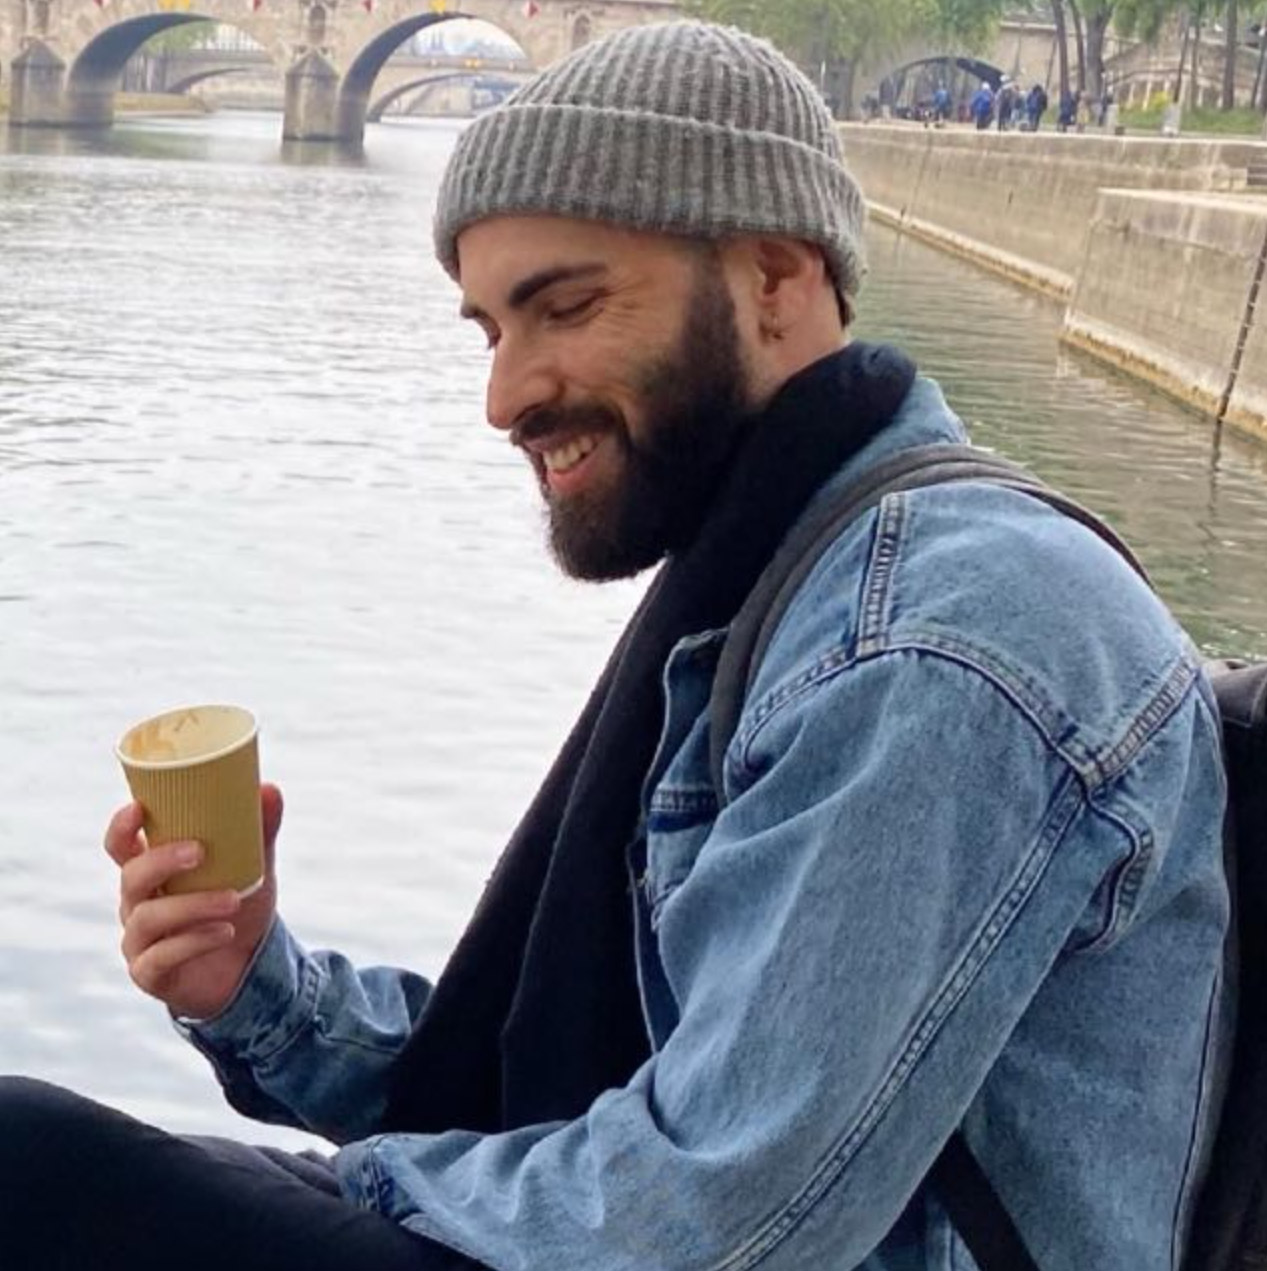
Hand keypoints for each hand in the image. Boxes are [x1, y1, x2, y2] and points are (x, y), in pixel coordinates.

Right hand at [105, 785, 282, 1020]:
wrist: (248, 966)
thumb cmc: (238, 904)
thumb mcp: (253, 866)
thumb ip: (258, 831)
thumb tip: (270, 788)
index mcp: (152, 871)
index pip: (120, 846)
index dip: (121, 828)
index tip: (139, 807)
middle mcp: (137, 903)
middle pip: (131, 877)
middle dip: (161, 862)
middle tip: (200, 852)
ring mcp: (139, 940)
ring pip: (149, 918)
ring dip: (192, 905)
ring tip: (233, 899)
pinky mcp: (150, 973)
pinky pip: (163, 957)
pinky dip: (195, 941)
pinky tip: (224, 931)